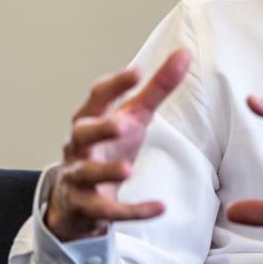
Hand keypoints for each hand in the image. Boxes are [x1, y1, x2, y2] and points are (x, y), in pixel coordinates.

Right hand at [45, 49, 190, 241]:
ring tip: (128, 169)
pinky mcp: (87, 206)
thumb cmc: (109, 145)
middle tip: (123, 124)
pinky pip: (108, 210)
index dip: (115, 84)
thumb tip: (184, 52)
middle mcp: (80, 145)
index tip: (137, 71)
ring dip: (107, 171)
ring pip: (87, 173)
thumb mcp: (134, 116)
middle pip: (82, 133)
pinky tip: (159, 208)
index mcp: (91, 117)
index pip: (98, 97)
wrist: (78, 197)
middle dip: (101, 129)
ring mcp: (79, 176)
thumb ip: (157, 87)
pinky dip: (132, 211)